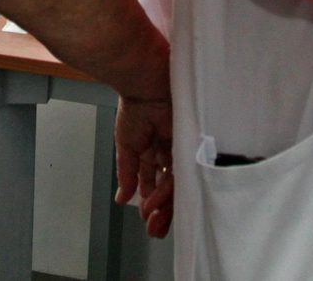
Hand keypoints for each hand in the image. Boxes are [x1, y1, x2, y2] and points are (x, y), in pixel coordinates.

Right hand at [115, 94, 174, 237]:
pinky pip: (183, 172)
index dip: (150, 201)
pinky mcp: (189, 145)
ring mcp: (179, 150)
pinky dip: (170, 189)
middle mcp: (167, 154)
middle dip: (160, 211)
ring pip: (175, 185)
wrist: (144, 84)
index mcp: (151, 153)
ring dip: (163, 205)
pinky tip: (158, 200)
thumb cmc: (134, 107)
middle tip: (153, 229)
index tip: (145, 217)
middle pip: (168, 189)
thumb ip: (126, 172)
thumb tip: (123, 197)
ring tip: (151, 216)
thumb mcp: (125, 145)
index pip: (154, 183)